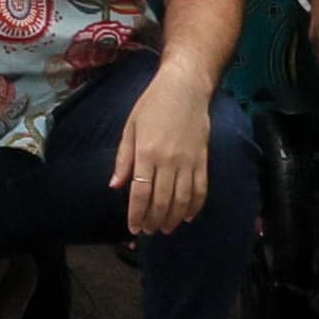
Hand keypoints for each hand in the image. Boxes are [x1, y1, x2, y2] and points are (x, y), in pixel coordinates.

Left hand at [111, 78, 216, 242]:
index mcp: (146, 152)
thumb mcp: (130, 128)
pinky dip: (195, 206)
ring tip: (165, 228)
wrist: (185, 87)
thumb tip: (115, 186)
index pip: (140, 192)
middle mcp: (168, 160)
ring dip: (173, 218)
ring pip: (182, 199)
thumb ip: (124, 159)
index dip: (136, 214)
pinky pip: (201, 189)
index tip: (133, 229)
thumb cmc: (152, 105)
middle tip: (148, 231)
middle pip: (162, 200)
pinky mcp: (203, 160)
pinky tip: (188, 216)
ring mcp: (188, 161)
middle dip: (153, 220)